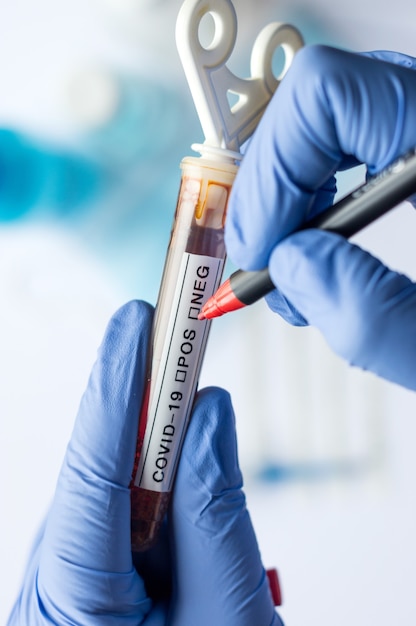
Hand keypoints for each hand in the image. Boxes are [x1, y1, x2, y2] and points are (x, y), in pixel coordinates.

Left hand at [7, 300, 279, 625]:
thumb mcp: (229, 617)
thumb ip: (215, 510)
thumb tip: (205, 415)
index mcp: (68, 608)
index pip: (92, 471)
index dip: (118, 386)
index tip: (140, 322)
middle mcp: (47, 594)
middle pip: (94, 472)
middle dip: (137, 404)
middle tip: (174, 340)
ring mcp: (59, 593)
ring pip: (104, 493)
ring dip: (149, 447)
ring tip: (188, 401)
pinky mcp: (80, 591)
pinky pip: (111, 521)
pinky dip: (148, 488)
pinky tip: (176, 469)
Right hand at [225, 45, 415, 388]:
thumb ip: (377, 318)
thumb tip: (295, 268)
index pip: (328, 96)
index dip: (274, 172)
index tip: (264, 246)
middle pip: (319, 103)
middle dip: (273, 190)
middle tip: (270, 263)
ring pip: (330, 121)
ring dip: (292, 194)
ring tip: (296, 264)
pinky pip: (353, 140)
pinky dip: (319, 191)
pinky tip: (322, 241)